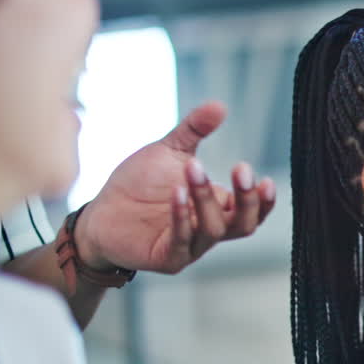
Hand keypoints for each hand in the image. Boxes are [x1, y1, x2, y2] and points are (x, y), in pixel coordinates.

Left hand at [73, 101, 277, 273]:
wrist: (100, 213)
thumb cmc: (139, 185)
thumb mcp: (169, 152)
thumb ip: (194, 131)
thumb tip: (219, 105)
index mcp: (218, 208)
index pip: (253, 210)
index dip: (263, 199)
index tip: (263, 177)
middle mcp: (209, 230)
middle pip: (244, 224)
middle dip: (247, 199)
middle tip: (240, 169)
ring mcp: (191, 247)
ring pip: (213, 230)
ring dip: (206, 199)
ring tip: (193, 169)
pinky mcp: (168, 258)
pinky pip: (182, 241)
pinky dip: (182, 217)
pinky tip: (177, 193)